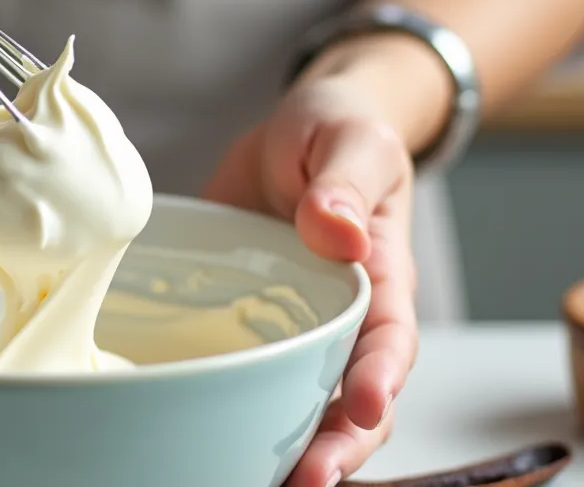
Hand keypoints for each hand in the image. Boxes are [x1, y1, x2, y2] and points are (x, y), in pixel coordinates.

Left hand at [203, 75, 419, 486]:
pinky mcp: (242, 325)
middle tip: (303, 479)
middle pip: (352, 402)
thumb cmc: (337, 130)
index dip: (380, 381)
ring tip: (255, 481)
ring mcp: (291, 328)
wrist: (295, 131)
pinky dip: (225, 412)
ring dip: (284, 449)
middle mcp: (340, 318)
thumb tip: (336, 232)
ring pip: (297, 404)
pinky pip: (239, 375)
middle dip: (335, 447)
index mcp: (380, 277)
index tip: (361, 410)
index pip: (390, 341)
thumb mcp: (349, 139)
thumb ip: (346, 183)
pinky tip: (194, 443)